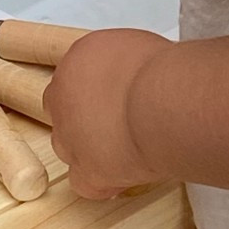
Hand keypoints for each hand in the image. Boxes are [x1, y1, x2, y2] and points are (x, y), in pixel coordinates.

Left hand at [46, 28, 170, 198]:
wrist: (165, 102)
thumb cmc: (164, 71)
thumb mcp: (140, 46)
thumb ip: (124, 61)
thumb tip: (135, 67)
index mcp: (79, 58)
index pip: (73, 76)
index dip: (94, 91)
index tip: (115, 96)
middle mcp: (64, 94)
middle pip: (65, 111)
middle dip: (88, 119)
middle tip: (121, 122)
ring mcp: (69, 134)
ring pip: (70, 147)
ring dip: (93, 150)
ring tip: (129, 148)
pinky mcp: (84, 168)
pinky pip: (84, 182)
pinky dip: (103, 182)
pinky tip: (124, 175)